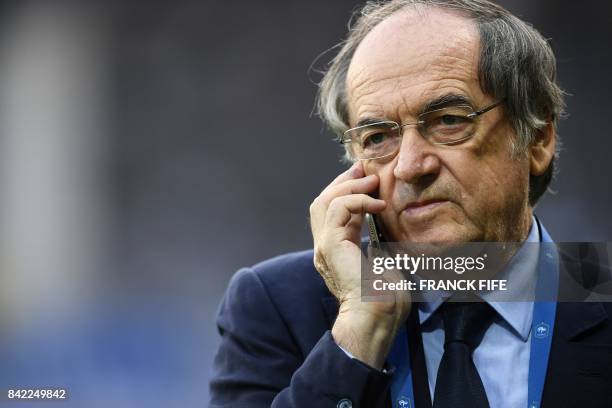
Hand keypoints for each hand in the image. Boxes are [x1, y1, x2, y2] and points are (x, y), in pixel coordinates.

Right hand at [309, 162, 410, 368]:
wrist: (377, 316)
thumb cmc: (385, 298)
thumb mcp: (383, 261)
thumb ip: (378, 242)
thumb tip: (387, 226)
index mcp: (336, 250)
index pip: (333, 212)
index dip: (347, 191)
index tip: (367, 177)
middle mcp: (325, 246)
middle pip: (322, 202)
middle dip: (343, 181)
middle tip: (364, 169)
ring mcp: (325, 246)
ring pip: (325, 201)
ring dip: (349, 186)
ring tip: (372, 181)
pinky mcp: (331, 245)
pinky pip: (338, 209)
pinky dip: (357, 200)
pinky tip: (378, 204)